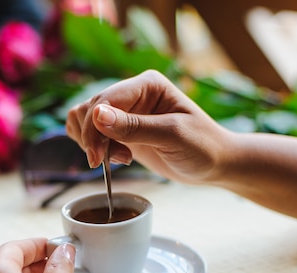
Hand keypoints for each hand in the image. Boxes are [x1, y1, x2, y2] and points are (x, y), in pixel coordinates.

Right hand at [66, 69, 233, 184]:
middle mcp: (133, 92)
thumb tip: (96, 116)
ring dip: (92, 143)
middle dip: (93, 139)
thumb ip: (134, 126)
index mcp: (147, 84)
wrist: (214, 164)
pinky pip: (89, 131)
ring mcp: (125, 110)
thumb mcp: (172, 136)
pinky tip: (117, 157)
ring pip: (83, 119)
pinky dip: (93, 146)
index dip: (93, 130)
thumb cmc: (202, 147)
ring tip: (120, 158)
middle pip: (88, 110)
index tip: (96, 159)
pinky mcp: (120, 128)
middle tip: (113, 161)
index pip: (104, 101)